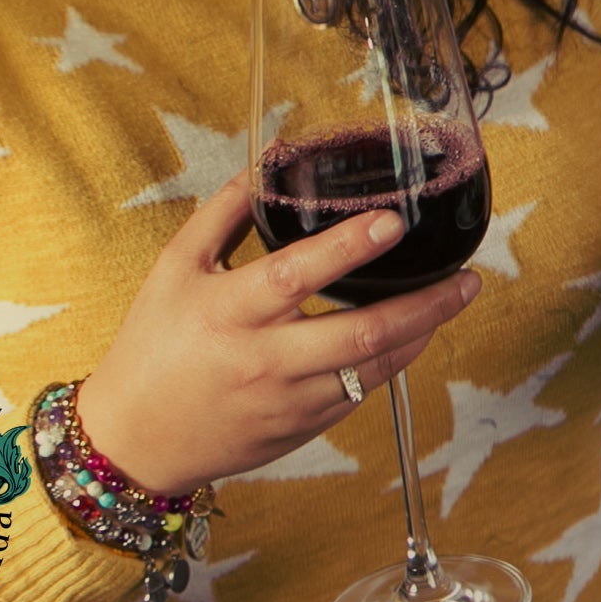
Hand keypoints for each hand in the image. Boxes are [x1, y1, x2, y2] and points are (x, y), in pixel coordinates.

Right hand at [76, 174, 481, 495]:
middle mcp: (265, 360)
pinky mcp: (302, 429)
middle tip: (468, 277)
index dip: (349, 246)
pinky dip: (393, 362)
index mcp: (230, 312)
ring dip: (423, 332)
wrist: (131, 443)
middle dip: (427, 304)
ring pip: (374, 367)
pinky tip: (413, 335)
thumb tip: (269, 158)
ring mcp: (288, 401)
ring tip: (455, 298)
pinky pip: (361, 393)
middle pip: (362, 333)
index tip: (393, 221)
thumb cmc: (152, 347)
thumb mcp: (175, 268)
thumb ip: (224, 213)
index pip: (297, 273)